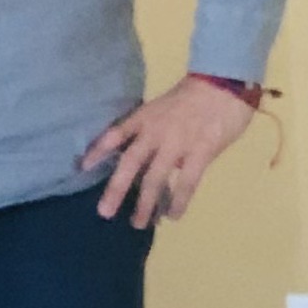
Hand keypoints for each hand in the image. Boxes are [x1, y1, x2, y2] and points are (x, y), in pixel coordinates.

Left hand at [81, 77, 258, 228]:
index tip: (82, 167)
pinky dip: (177, 201)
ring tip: (139, 223)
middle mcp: (155, 133)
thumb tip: (143, 157)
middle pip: (130, 164)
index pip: (114, 134)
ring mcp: (177, 144)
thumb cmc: (193, 97)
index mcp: (144, 118)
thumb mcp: (161, 108)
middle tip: (105, 212)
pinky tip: (172, 215)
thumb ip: (151, 130)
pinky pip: (186, 183)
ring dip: (146, 204)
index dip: (98, 151)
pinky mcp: (201, 152)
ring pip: (155, 179)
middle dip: (116, 190)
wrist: (224, 84)